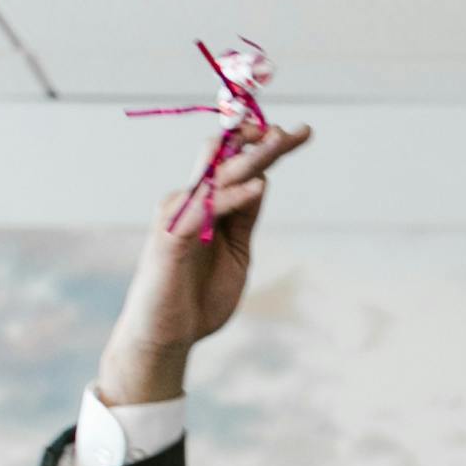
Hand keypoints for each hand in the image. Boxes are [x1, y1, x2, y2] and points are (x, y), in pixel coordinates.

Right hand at [96, 118, 312, 405]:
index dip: (266, 147)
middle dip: (262, 142)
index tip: (298, 132)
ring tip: (279, 140)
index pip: (240, 166)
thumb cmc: (198, 295)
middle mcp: (191, 202)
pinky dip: (233, 198)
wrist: (167, 335)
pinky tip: (258, 187)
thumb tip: (262, 181)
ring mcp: (179, 216)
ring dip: (250, 158)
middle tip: (296, 130)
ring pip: (217, 176)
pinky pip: (205, 210)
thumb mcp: (235, 250)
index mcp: (208, 205)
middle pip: (229, 161)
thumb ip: (244, 218)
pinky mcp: (171, 237)